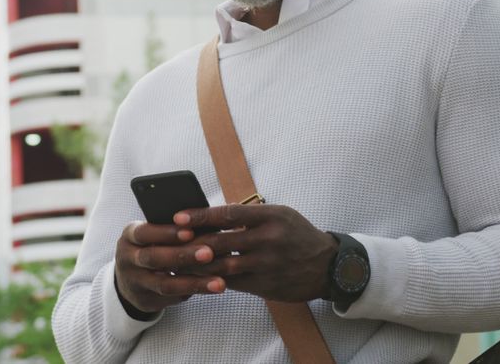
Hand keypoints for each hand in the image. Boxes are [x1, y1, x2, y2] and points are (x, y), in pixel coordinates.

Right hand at [114, 220, 226, 313]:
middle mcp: (128, 260)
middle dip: (182, 256)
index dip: (167, 233)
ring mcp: (135, 283)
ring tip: (219, 282)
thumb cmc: (151, 246)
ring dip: (194, 283)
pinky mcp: (146, 301)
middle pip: (154, 258)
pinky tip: (212, 288)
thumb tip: (207, 221)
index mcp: (130, 237)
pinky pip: (172, 298)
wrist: (130, 279)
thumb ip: (172, 228)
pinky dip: (193, 292)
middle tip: (209, 253)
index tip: (191, 231)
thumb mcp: (152, 234)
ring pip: (165, 285)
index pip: (145, 232)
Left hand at [174, 204, 337, 302]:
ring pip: (223, 266)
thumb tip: (215, 214)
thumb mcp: (281, 215)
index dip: (200, 216)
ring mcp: (267, 264)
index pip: (228, 213)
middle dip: (193, 243)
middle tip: (172, 242)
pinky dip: (214, 279)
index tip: (179, 218)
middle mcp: (269, 239)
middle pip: (221, 241)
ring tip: (179, 262)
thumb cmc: (298, 235)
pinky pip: (233, 283)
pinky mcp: (266, 285)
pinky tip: (200, 277)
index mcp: (271, 217)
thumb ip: (251, 215)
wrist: (328, 266)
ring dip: (198, 265)